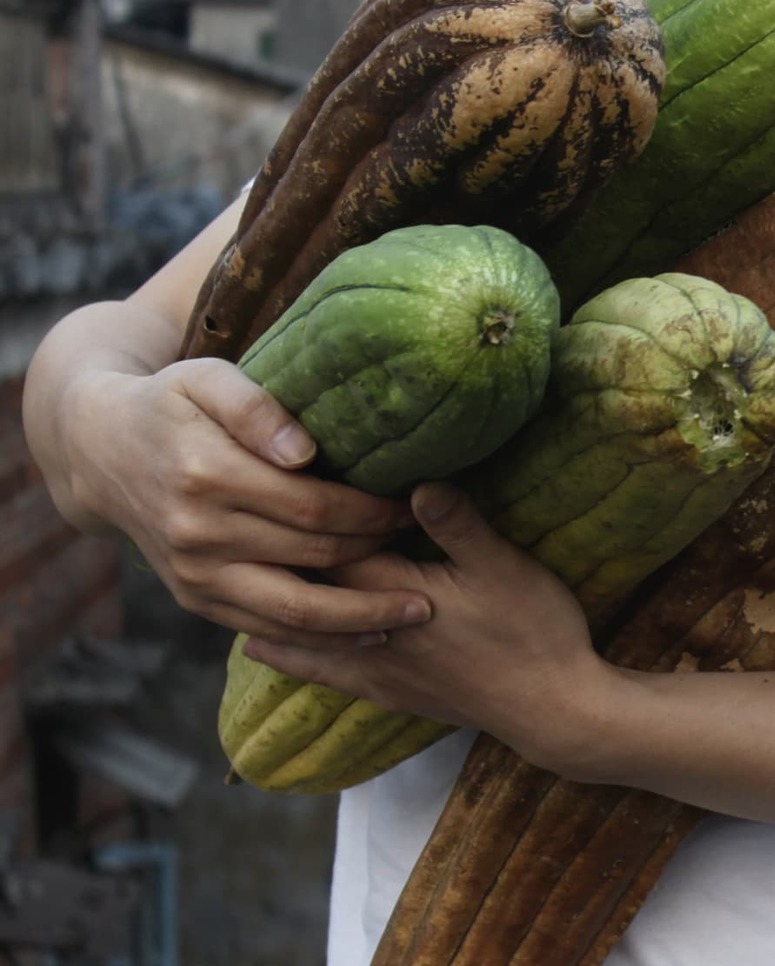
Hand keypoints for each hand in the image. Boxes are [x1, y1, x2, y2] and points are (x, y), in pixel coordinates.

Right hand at [65, 359, 423, 647]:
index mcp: (206, 475)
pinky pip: (264, 629)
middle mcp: (197, 533)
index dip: (371, 512)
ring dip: (359, 619)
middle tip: (430, 563)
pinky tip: (366, 636)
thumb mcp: (206, 379)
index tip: (411, 509)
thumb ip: (255, 409)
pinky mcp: (193, 598)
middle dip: (378, 560)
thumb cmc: (169, 403)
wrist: (99, 449)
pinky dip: (319, 639)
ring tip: (415, 615)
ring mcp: (193, 574)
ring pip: (292, 612)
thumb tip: (304, 453)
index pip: (313, 506)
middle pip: (313, 558)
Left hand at [243, 483, 606, 752]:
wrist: (552, 709)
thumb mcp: (504, 566)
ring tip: (226, 593)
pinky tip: (273, 654)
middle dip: (278, 561)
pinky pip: (328, 674)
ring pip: (307, 636)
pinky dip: (294, 659)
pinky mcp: (394, 694)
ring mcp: (381, 669)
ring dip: (270, 612)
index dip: (307, 517)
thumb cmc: (534, 630)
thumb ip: (457, 524)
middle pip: (310, 591)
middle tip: (237, 531)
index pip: (334, 547)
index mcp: (397, 593)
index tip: (277, 487)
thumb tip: (415, 479)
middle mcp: (374, 633)